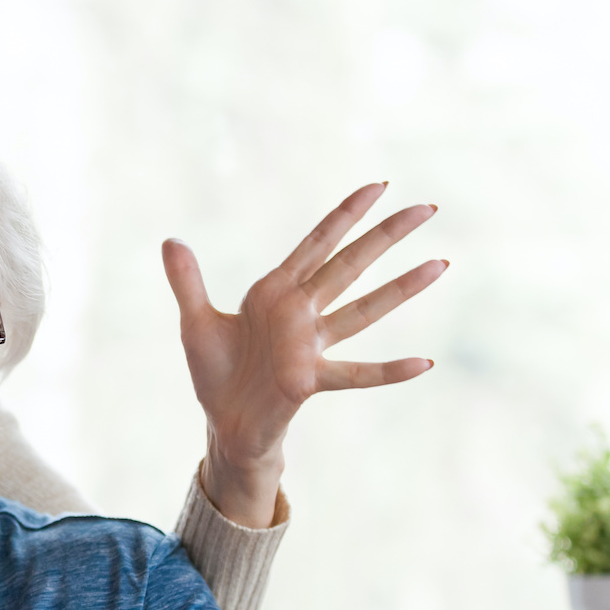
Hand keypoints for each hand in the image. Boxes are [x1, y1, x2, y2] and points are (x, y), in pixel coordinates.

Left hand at [162, 182, 444, 527]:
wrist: (222, 423)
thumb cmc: (216, 374)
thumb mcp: (194, 322)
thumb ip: (187, 281)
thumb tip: (170, 240)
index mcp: (275, 293)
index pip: (317, 244)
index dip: (346, 215)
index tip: (379, 186)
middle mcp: (301, 313)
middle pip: (351, 264)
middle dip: (386, 235)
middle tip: (428, 207)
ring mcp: (309, 345)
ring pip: (364, 309)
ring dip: (401, 288)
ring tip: (439, 263)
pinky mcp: (308, 380)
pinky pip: (357, 374)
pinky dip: (389, 371)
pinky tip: (425, 364)